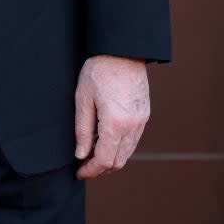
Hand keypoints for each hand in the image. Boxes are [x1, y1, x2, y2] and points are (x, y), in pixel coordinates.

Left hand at [74, 55, 149, 179]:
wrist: (122, 51)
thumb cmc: (99, 70)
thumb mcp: (82, 98)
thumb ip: (82, 129)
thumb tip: (80, 155)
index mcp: (115, 123)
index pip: (104, 160)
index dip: (90, 171)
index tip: (79, 172)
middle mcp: (132, 126)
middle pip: (118, 161)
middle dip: (101, 168)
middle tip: (84, 165)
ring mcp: (141, 121)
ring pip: (127, 152)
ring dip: (111, 157)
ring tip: (92, 151)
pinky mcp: (144, 115)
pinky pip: (133, 140)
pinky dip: (120, 145)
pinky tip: (105, 137)